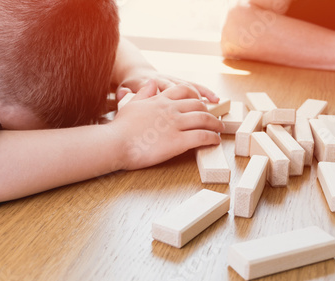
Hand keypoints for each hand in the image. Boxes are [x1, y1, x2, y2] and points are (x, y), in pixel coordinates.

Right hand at [109, 80, 223, 170]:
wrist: (114, 143)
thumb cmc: (120, 128)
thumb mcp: (131, 104)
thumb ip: (144, 93)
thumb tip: (151, 83)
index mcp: (159, 100)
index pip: (183, 91)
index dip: (196, 95)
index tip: (202, 102)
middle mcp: (170, 109)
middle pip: (198, 105)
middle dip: (209, 111)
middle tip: (214, 119)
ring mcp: (175, 124)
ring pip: (204, 119)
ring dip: (215, 124)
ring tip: (220, 130)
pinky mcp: (178, 141)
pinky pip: (202, 136)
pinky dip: (212, 138)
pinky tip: (215, 141)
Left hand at [116, 67, 219, 103]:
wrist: (136, 71)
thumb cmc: (130, 86)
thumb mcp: (124, 91)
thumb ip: (125, 95)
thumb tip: (120, 94)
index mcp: (148, 83)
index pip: (159, 90)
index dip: (168, 99)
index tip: (175, 111)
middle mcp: (163, 80)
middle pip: (177, 88)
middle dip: (188, 100)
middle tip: (199, 114)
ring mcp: (172, 79)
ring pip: (188, 87)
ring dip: (200, 97)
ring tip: (212, 108)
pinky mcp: (180, 82)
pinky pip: (195, 86)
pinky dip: (205, 92)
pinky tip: (216, 100)